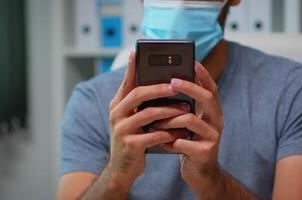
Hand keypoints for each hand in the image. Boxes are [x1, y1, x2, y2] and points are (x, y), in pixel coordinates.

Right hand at [107, 52, 190, 189]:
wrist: (121, 168)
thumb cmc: (131, 140)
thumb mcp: (131, 119)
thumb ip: (139, 104)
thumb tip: (158, 86)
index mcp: (117, 105)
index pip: (126, 83)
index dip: (131, 68)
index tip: (136, 53)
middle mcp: (116, 114)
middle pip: (138, 94)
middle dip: (159, 88)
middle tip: (176, 84)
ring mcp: (122, 130)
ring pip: (149, 114)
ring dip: (169, 111)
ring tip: (185, 108)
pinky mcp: (131, 145)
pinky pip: (154, 134)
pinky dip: (169, 132)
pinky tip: (180, 132)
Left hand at [154, 62, 223, 196]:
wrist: (200, 173)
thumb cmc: (189, 144)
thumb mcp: (188, 124)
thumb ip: (183, 109)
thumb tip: (165, 89)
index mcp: (212, 113)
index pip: (211, 89)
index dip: (204, 75)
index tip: (194, 61)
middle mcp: (216, 122)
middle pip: (207, 98)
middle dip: (189, 87)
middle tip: (172, 81)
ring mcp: (213, 137)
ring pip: (190, 120)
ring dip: (169, 120)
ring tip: (156, 123)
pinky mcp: (205, 152)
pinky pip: (183, 142)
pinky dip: (169, 141)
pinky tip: (162, 144)